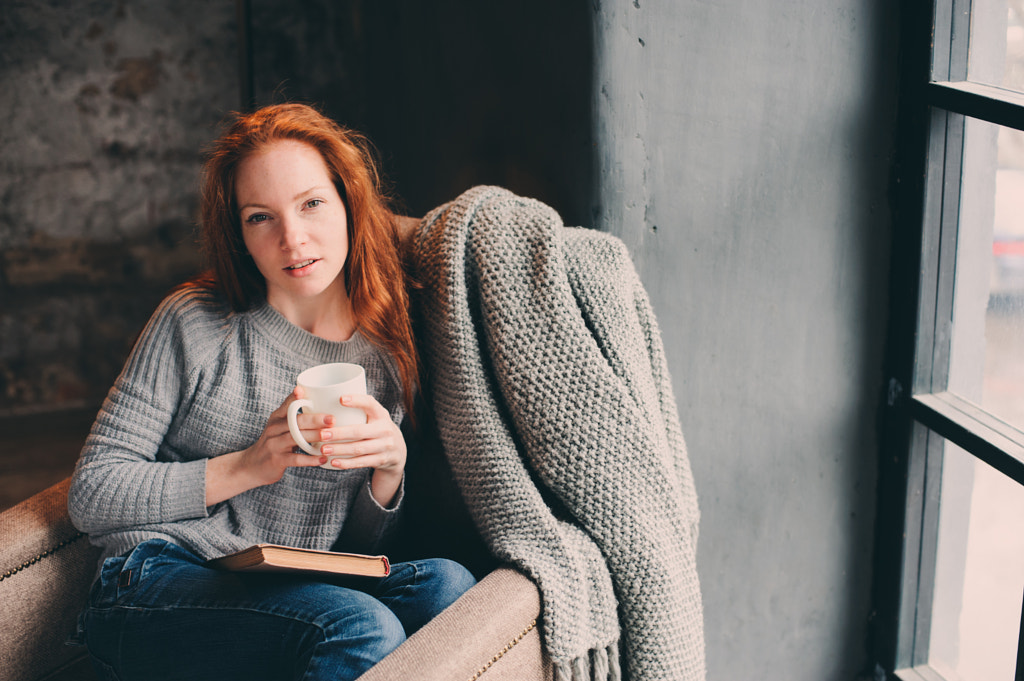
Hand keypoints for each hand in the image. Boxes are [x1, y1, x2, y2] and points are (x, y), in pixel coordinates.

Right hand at [205, 387, 332, 505]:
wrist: (252, 466)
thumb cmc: (274, 443)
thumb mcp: (280, 427)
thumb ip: (296, 418)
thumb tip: (324, 406)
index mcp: (276, 418)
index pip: (286, 405)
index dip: (294, 397)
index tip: (303, 390)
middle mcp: (273, 429)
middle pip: (294, 421)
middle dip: (314, 419)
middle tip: (332, 419)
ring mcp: (274, 445)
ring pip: (295, 438)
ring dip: (314, 436)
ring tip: (330, 436)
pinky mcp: (276, 460)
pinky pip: (295, 459)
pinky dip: (310, 459)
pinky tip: (322, 459)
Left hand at [318, 393, 406, 507]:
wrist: (398, 451)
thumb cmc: (377, 429)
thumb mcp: (375, 417)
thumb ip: (359, 410)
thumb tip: (327, 400)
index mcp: (381, 414)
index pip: (370, 404)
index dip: (357, 400)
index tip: (340, 399)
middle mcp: (385, 429)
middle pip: (360, 431)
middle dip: (339, 433)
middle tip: (322, 434)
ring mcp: (385, 446)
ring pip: (359, 448)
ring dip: (339, 449)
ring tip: (323, 449)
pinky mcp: (382, 460)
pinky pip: (361, 462)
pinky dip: (346, 463)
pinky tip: (333, 462)